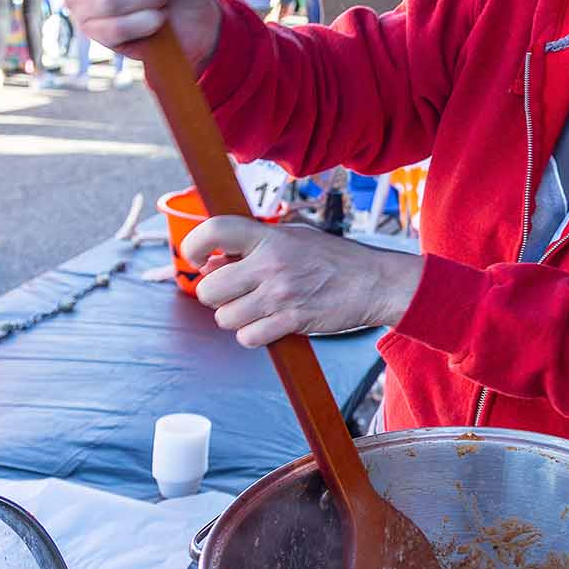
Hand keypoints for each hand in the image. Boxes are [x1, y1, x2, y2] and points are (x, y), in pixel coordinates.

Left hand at [182, 216, 424, 347]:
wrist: (374, 282)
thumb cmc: (332, 259)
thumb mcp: (292, 238)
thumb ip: (251, 247)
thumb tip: (208, 266)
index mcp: (269, 236)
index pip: (214, 230)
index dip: (193, 245)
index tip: (196, 258)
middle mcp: (271, 264)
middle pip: (209, 289)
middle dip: (215, 295)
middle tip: (233, 292)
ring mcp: (280, 295)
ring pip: (225, 318)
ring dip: (235, 318)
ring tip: (257, 308)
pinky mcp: (291, 321)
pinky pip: (248, 337)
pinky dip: (253, 335)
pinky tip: (270, 323)